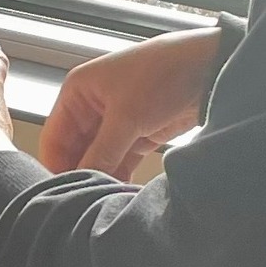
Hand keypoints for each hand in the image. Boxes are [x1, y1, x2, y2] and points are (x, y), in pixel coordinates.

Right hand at [38, 27, 222, 178]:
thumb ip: (101, 152)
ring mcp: (115, 121)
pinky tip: (119, 190)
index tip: (62, 190)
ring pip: (98, 157)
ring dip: (101, 175)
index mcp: (77, 92)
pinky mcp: (138, 134)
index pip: (54, 137)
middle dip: (81, 171)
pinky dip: (119, 174)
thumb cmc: (163, 73)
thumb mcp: (126, 116)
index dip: (56, 164)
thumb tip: (83, 179)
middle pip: (75, 150)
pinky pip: (120, 160)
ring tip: (103, 196)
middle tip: (85, 197)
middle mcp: (92, 106)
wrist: (211, 69)